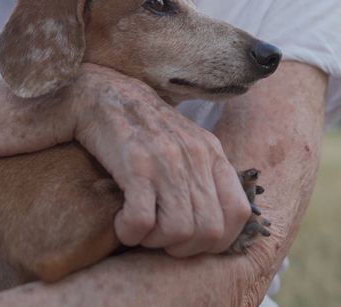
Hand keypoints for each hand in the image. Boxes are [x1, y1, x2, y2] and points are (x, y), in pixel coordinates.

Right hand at [52, 63, 250, 256]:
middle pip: (209, 231)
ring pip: (179, 231)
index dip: (217, 240)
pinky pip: (142, 221)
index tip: (189, 239)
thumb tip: (217, 221)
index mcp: (211, 152)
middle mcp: (195, 155)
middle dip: (182, 248)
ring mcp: (166, 159)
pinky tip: (120, 222)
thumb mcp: (185, 144)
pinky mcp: (134, 164)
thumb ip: (204, 174)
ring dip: (154, 242)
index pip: (239, 213)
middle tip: (158, 238)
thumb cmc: (139, 127)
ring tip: (138, 228)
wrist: (101, 91)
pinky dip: (130, 233)